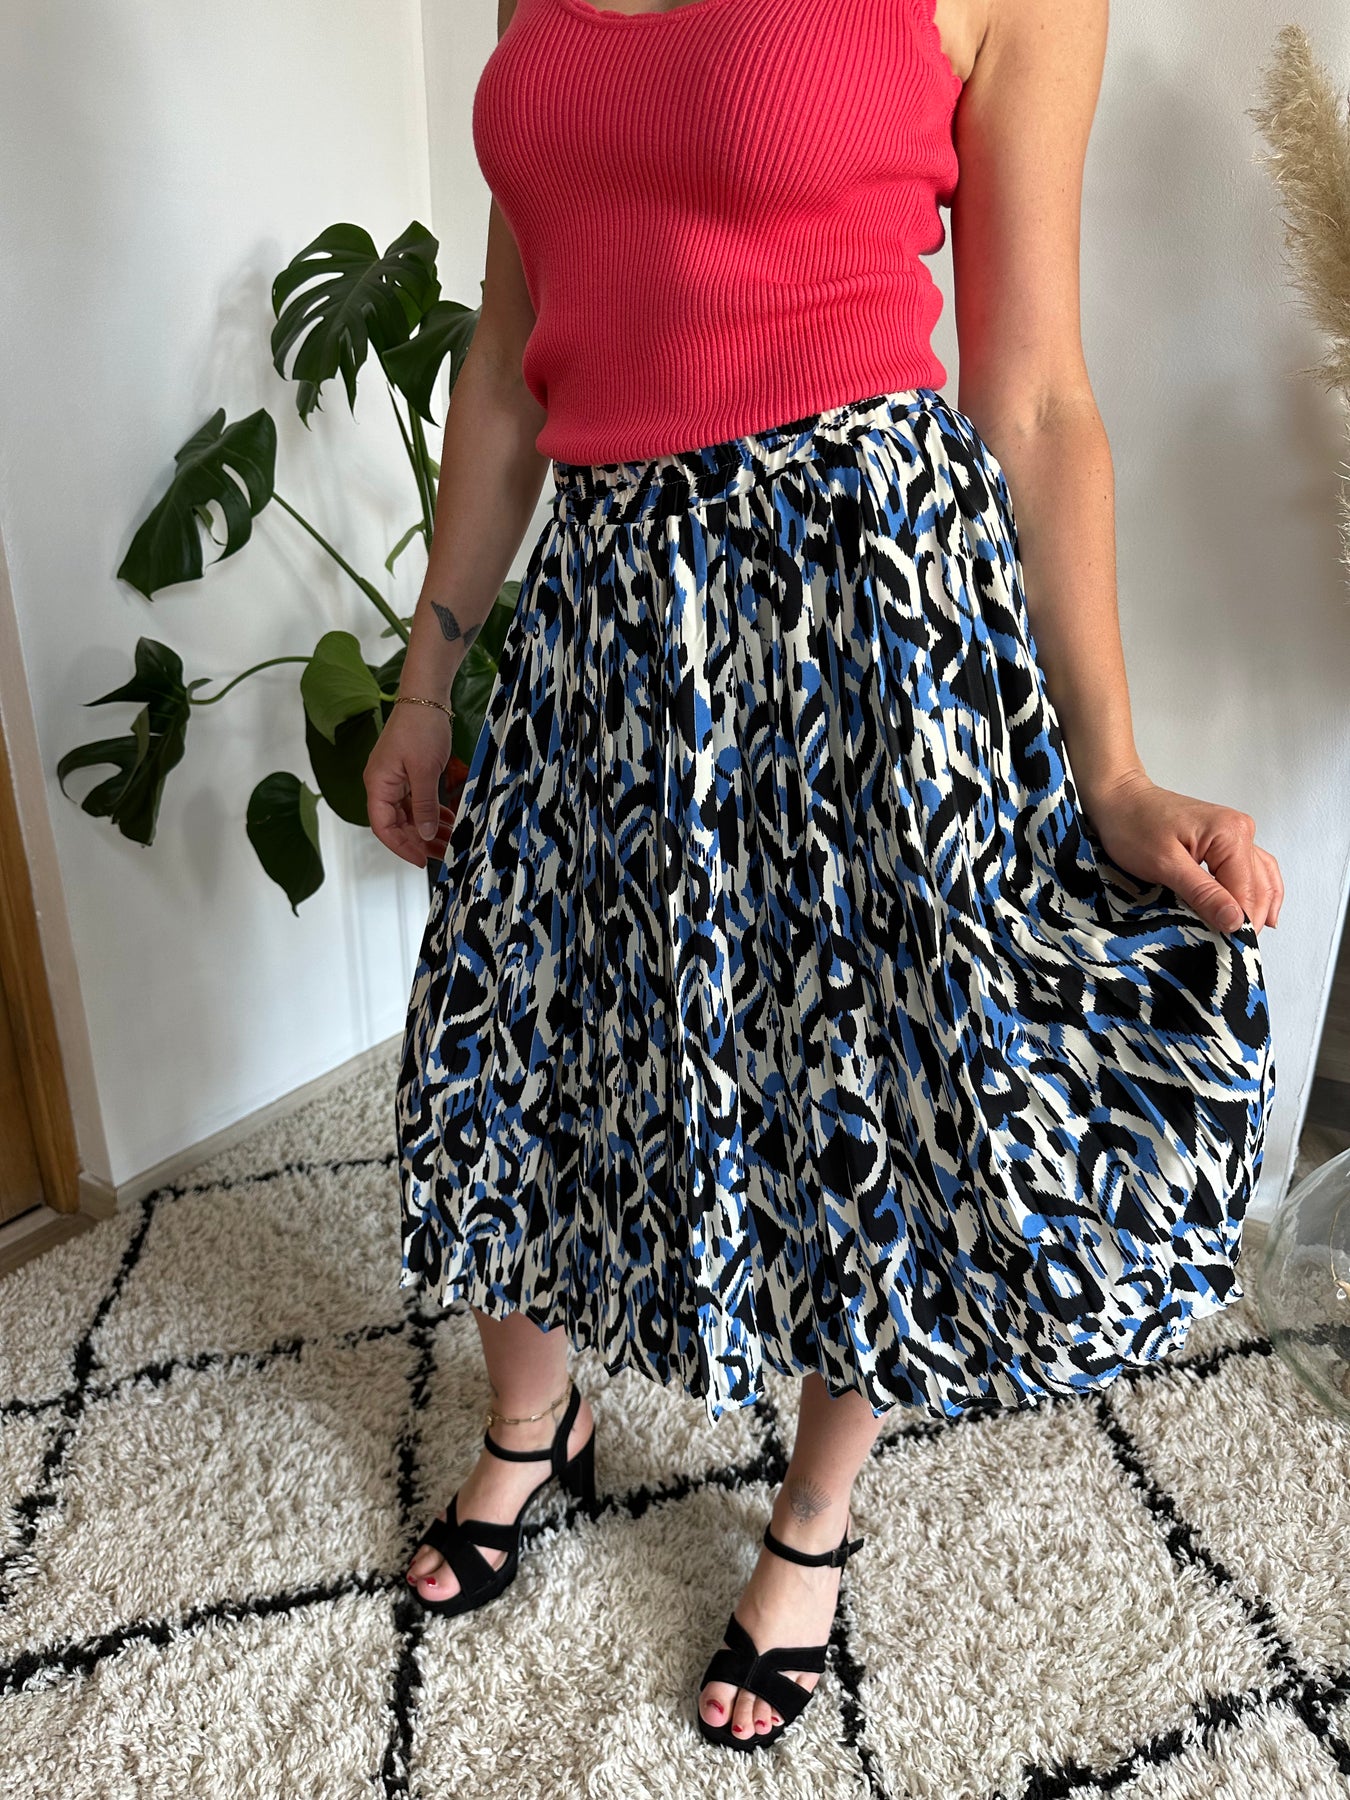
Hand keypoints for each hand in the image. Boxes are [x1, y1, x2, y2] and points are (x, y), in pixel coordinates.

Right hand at [364, 701, 454, 868]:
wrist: (426, 696)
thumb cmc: (421, 726)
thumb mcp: (424, 771)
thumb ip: (423, 805)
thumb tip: (422, 834)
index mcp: (378, 784)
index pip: (383, 827)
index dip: (401, 847)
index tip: (422, 860)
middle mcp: (382, 784)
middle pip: (396, 824)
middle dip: (419, 841)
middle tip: (443, 854)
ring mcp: (394, 778)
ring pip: (408, 814)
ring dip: (427, 829)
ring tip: (449, 841)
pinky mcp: (407, 772)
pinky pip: (416, 801)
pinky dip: (431, 812)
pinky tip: (447, 820)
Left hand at [1081, 769, 1282, 935]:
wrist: (1118, 797)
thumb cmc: (1133, 825)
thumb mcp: (1165, 865)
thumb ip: (1203, 893)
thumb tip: (1236, 922)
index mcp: (1231, 834)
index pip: (1247, 891)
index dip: (1241, 924)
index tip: (1232, 953)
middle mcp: (1241, 830)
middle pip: (1259, 886)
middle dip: (1250, 920)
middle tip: (1236, 954)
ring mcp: (1235, 833)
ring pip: (1261, 878)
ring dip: (1258, 908)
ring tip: (1249, 940)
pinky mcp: (1225, 839)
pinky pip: (1251, 869)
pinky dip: (1256, 892)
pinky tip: (1257, 912)